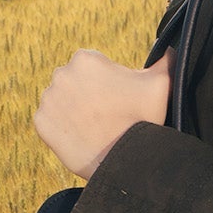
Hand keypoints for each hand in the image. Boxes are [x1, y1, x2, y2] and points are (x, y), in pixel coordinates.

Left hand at [32, 49, 171, 177]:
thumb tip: (171, 50)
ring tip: (94, 127)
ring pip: (62, 101)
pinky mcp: (41, 122)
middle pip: (75, 82)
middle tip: (106, 114)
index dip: (107, 83)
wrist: (123, 162)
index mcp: (85, 58)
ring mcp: (48, 99)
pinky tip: (81, 135)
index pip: (93, 67)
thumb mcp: (161, 83)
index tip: (116, 99)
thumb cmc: (143, 120)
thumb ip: (166, 60)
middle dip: (88, 94)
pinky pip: (50, 121)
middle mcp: (61, 74)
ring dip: (74, 110)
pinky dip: (62, 128)